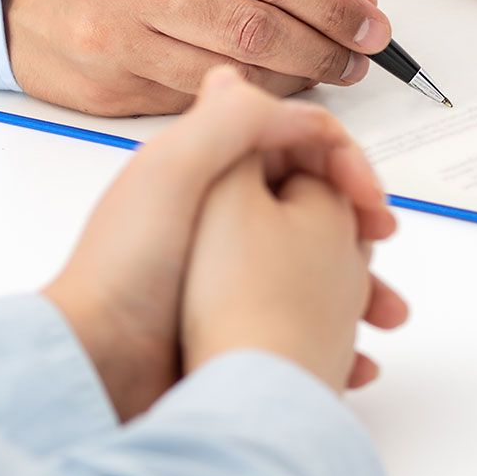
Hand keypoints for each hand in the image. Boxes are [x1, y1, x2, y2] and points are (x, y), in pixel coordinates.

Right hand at [5, 0, 392, 115]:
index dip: (333, 3)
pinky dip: (239, 97)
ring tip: (322, 71)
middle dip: (324, 47)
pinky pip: (192, 99)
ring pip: (229, 72)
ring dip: (291, 79)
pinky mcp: (103, 88)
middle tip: (359, 56)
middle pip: (256, 26)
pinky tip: (264, 85)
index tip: (371, 22)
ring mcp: (110, 37)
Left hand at [42, 68, 397, 418]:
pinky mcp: (230, 322)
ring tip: (382, 316)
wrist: (94, 367)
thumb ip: (232, 121)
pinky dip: (335, 335)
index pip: (296, 143)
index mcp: (206, 167)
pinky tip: (352, 358)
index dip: (344, 164)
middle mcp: (219, 213)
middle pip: (313, 201)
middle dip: (359, 226)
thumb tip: (293, 108)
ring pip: (316, 265)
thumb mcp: (175, 170)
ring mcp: (226, 271)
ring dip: (359, 286)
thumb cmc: (125, 270)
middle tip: (380, 251)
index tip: (371, 206)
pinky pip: (301, 321)